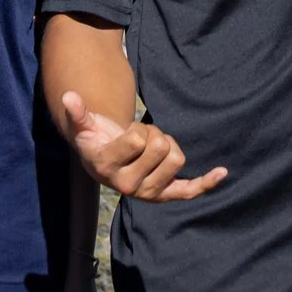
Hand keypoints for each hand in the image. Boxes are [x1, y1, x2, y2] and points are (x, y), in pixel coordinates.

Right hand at [59, 90, 226, 201]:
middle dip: (153, 134)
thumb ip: (78, 113)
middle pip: (163, 148)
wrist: (102, 162)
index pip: (138, 139)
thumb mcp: (84, 125)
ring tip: (148, 148)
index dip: (137, 129)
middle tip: (139, 139)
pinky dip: (206, 182)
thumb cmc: (96, 139)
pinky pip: (188, 191)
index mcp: (108, 169)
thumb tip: (69, 96)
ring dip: (166, 145)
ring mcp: (148, 193)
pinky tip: (222, 172)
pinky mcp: (164, 195)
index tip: (126, 132)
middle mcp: (128, 187)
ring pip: (177, 158)